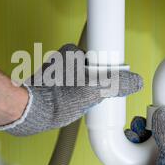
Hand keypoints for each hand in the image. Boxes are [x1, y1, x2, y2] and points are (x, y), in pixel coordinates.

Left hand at [0, 44, 142, 135]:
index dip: (107, 73)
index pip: (99, 58)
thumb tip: (136, 81)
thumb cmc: (56, 97)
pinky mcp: (47, 88)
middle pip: (91, 71)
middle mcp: (61, 59)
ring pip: (80, 83)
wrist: (27, 113)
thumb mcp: (94, 89)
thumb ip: (117, 83)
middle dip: (96, 85)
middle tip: (96, 98)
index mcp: (72, 51)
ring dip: (84, 94)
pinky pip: (68, 92)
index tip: (110, 84)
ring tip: (82, 106)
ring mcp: (53, 73)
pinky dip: (73, 101)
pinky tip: (73, 110)